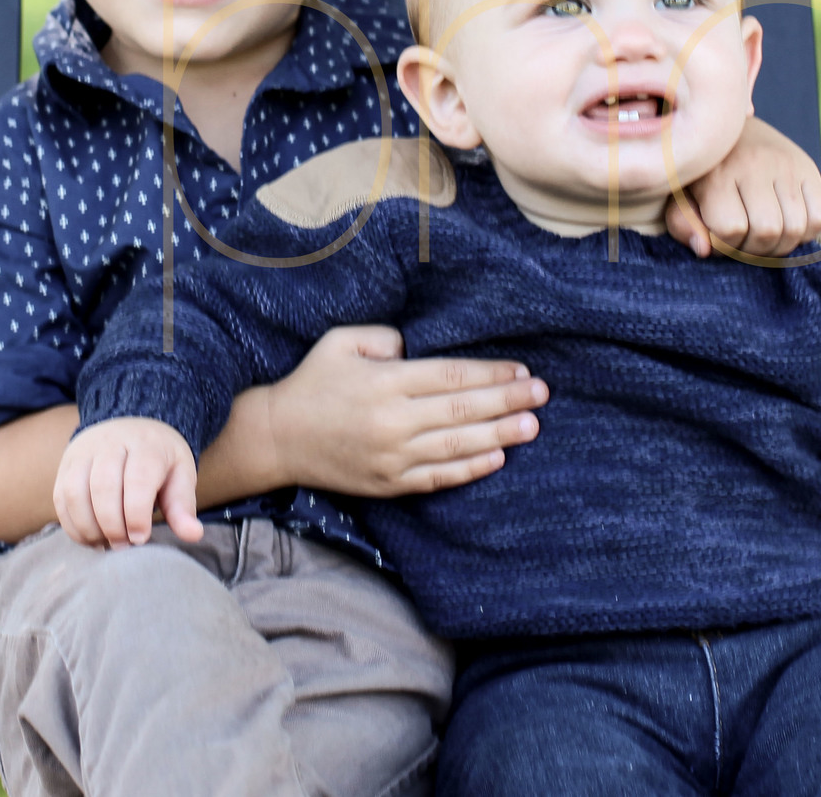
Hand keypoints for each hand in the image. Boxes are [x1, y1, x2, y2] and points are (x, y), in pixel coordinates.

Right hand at [53, 417, 200, 548]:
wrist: (131, 427)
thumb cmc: (160, 460)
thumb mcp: (180, 475)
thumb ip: (183, 506)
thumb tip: (194, 535)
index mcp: (146, 445)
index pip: (138, 480)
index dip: (136, 515)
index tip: (141, 539)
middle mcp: (111, 443)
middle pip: (103, 486)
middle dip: (112, 525)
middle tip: (123, 547)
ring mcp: (84, 452)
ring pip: (75, 492)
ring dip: (88, 527)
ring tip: (105, 544)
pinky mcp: (66, 465)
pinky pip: (61, 497)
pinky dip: (72, 524)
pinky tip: (90, 538)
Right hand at [258, 325, 544, 497]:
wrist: (278, 437)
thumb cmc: (312, 381)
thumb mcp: (342, 342)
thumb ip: (386, 338)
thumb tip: (420, 351)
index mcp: (385, 382)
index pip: (450, 376)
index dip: (490, 374)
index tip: (520, 370)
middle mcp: (392, 421)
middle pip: (462, 411)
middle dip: (506, 402)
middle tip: (542, 395)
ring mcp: (392, 457)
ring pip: (457, 447)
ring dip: (499, 435)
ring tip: (532, 426)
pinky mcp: (388, 483)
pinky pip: (437, 477)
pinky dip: (470, 469)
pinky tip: (497, 458)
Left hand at [668, 114, 820, 258]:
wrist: (726, 126)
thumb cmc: (701, 171)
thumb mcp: (680, 195)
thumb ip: (682, 225)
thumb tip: (704, 250)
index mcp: (718, 171)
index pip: (730, 228)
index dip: (723, 245)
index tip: (717, 237)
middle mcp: (755, 164)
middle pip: (767, 231)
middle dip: (753, 249)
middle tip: (742, 242)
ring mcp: (786, 164)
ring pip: (795, 228)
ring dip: (779, 245)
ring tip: (761, 236)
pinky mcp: (808, 167)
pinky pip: (819, 217)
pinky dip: (805, 232)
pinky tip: (785, 226)